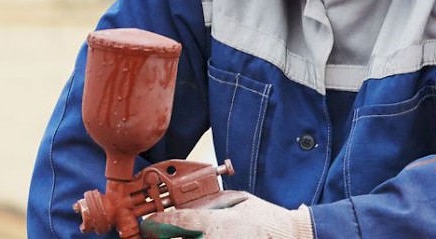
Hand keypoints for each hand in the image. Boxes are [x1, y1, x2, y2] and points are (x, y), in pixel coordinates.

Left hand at [139, 192, 312, 238]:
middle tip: (155, 234)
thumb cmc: (264, 219)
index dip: (155, 223)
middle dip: (160, 238)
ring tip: (174, 237)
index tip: (147, 223)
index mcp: (213, 224)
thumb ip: (210, 202)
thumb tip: (189, 207)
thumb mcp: (236, 200)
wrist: (287, 237)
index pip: (174, 223)